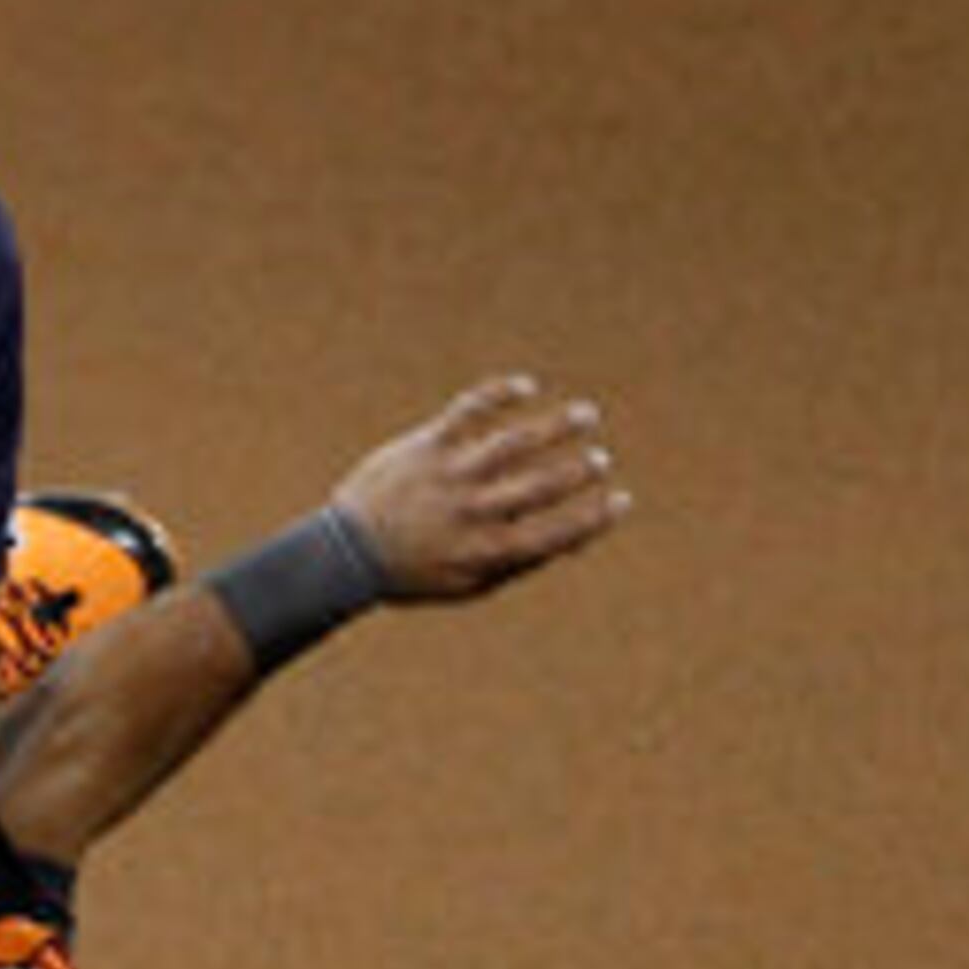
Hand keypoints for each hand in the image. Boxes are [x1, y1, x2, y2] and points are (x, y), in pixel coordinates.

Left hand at [331, 374, 630, 603]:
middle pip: (541, 485)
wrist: (346, 552)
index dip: (594, 518)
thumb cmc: (414, 570)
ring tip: (587, 416)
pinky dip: (500, 393)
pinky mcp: (428, 445)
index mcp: (486, 550)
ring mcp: (450, 475)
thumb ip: (519, 563)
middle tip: (601, 459)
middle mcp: (472, 511)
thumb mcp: (468, 582)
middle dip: (580, 470)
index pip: (555, 533)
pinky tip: (526, 386)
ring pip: (515, 443)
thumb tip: (573, 541)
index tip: (622, 501)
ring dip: (557, 427)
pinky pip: (470, 410)